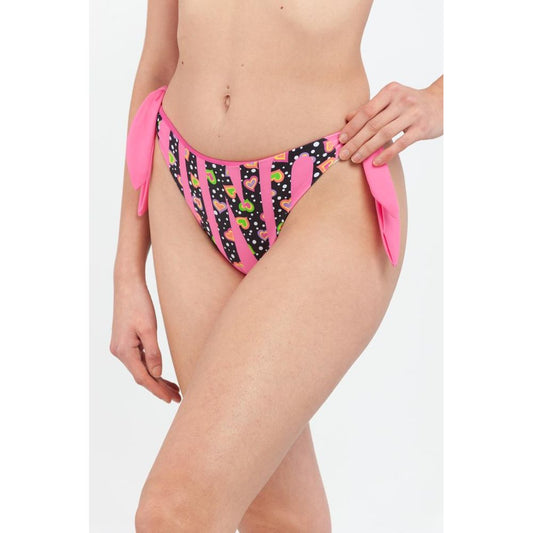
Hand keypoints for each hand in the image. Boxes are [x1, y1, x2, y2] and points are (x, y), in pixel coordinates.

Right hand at [109, 277, 180, 403]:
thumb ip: (153, 353)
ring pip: (141, 369)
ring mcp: (121, 347)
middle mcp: (120, 352)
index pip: (143, 378)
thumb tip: (157, 374)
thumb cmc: (138, 303)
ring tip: (173, 389)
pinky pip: (139, 360)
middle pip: (141, 376)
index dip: (157, 390)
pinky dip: (151, 367)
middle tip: (177, 397)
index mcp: (124, 351)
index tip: (170, 399)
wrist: (127, 285)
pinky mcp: (125, 342)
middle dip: (159, 387)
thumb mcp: (149, 328)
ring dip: (156, 379)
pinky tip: (161, 373)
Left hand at [338, 78, 442, 166]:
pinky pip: (401, 144)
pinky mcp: (422, 128)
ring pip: (384, 134)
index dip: (352, 126)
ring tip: (355, 159)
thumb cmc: (411, 104)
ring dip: (367, 149)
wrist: (443, 103)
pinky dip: (386, 154)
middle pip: (373, 124)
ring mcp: (413, 114)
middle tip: (343, 154)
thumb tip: (347, 118)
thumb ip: (371, 108)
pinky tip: (375, 162)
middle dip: (356, 141)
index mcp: (390, 91)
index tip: (341, 139)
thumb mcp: (392, 100)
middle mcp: (402, 100)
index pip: (366, 111)